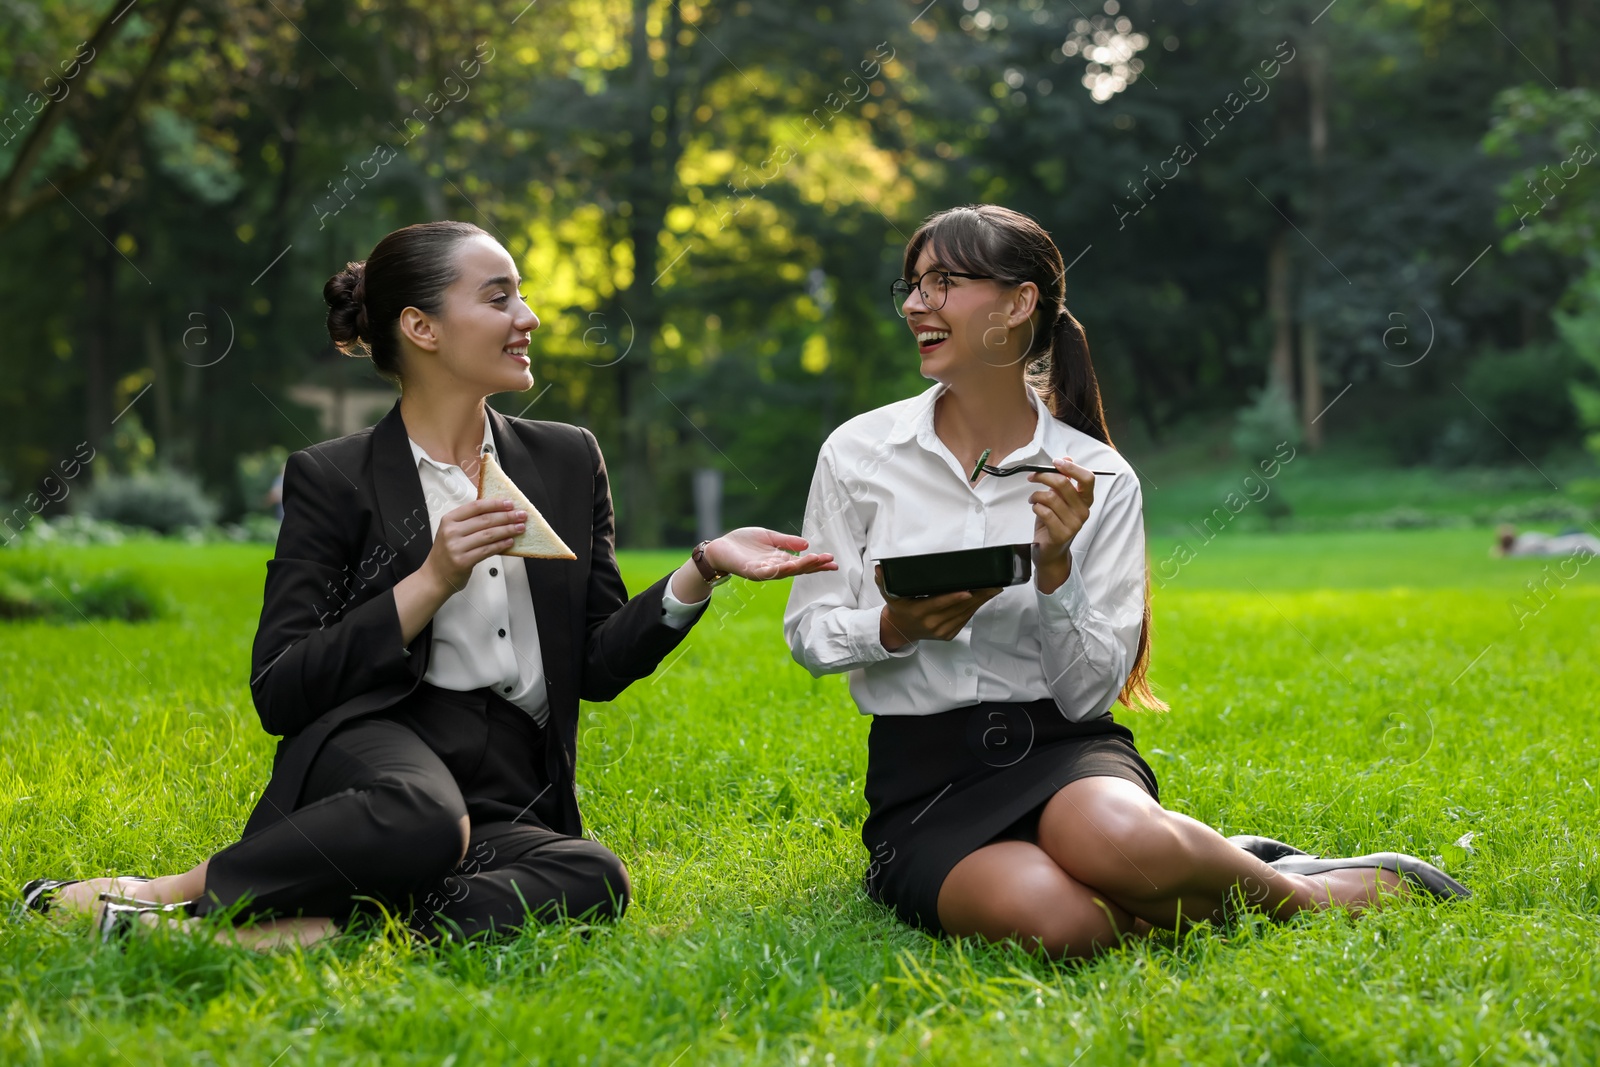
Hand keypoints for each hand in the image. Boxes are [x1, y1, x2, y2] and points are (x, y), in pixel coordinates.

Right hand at [423, 498, 525, 591]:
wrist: (435, 577)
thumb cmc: (447, 553)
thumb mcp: (452, 532)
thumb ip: (470, 522)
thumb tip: (498, 512)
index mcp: (449, 519)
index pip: (475, 507)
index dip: (494, 504)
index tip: (509, 503)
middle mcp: (451, 531)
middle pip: (485, 520)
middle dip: (506, 517)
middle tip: (521, 515)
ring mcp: (457, 547)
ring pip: (488, 534)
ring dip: (507, 530)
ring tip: (520, 528)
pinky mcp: (464, 561)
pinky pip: (487, 550)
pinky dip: (501, 545)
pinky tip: (510, 542)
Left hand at [702, 527, 836, 580]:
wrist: (720, 547)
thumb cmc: (743, 542)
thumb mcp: (769, 537)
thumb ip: (786, 541)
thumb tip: (807, 544)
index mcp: (780, 560)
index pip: (802, 563)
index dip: (817, 562)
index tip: (833, 560)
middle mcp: (774, 568)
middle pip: (798, 569)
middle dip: (814, 565)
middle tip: (830, 561)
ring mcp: (764, 571)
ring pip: (786, 571)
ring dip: (801, 566)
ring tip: (816, 559)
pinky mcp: (751, 571)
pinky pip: (768, 572)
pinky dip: (780, 569)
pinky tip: (791, 565)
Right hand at [874, 565, 1001, 650]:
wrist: (899, 631)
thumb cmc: (898, 608)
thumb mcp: (888, 594)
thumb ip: (884, 581)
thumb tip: (880, 569)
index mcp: (918, 612)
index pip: (939, 603)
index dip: (955, 597)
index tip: (969, 590)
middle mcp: (931, 624)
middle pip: (958, 608)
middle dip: (977, 595)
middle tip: (992, 583)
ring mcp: (941, 631)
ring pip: (965, 614)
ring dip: (980, 601)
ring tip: (993, 588)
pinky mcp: (948, 635)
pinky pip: (965, 620)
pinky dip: (975, 608)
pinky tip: (983, 598)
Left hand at [1027, 456, 1094, 594]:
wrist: (1050, 551)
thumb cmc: (1054, 522)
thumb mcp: (1059, 499)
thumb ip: (1064, 480)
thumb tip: (1066, 458)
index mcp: (1086, 500)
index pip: (1087, 478)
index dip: (1072, 467)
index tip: (1056, 462)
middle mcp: (1083, 511)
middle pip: (1064, 484)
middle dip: (1043, 476)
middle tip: (1032, 477)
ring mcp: (1074, 524)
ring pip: (1050, 497)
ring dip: (1036, 495)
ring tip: (1032, 499)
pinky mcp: (1061, 534)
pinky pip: (1044, 512)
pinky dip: (1035, 507)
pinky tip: (1035, 509)